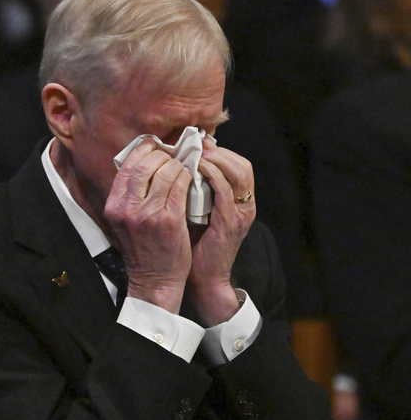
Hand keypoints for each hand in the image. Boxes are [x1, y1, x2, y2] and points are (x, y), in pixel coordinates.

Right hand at [104, 137, 192, 312]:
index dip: (144, 149)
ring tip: (185, 165)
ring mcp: (147, 213)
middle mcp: (126, 207)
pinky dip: (188, 177)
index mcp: (113, 204)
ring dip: (179, 164)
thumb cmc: (143, 248)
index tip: (156, 145)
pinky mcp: (169, 219)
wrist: (154, 279)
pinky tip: (192, 178)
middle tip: (175, 153)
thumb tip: (142, 160)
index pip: (127, 164)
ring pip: (166, 171)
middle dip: (163, 154)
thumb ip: (129, 194)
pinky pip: (180, 185)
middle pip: (145, 163)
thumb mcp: (124, 220)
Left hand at [188, 138, 255, 323]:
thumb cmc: (193, 246)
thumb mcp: (194, 212)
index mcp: (239, 202)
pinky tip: (197, 168)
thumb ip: (192, 191)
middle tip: (196, 142)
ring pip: (239, 173)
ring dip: (217, 158)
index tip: (196, 141)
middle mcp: (245, 205)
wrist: (202, 278)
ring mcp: (241, 213)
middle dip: (218, 150)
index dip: (218, 150)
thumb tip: (174, 167)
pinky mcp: (231, 223)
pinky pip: (227, 191)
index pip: (237, 164)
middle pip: (242, 164)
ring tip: (196, 152)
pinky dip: (213, 175)